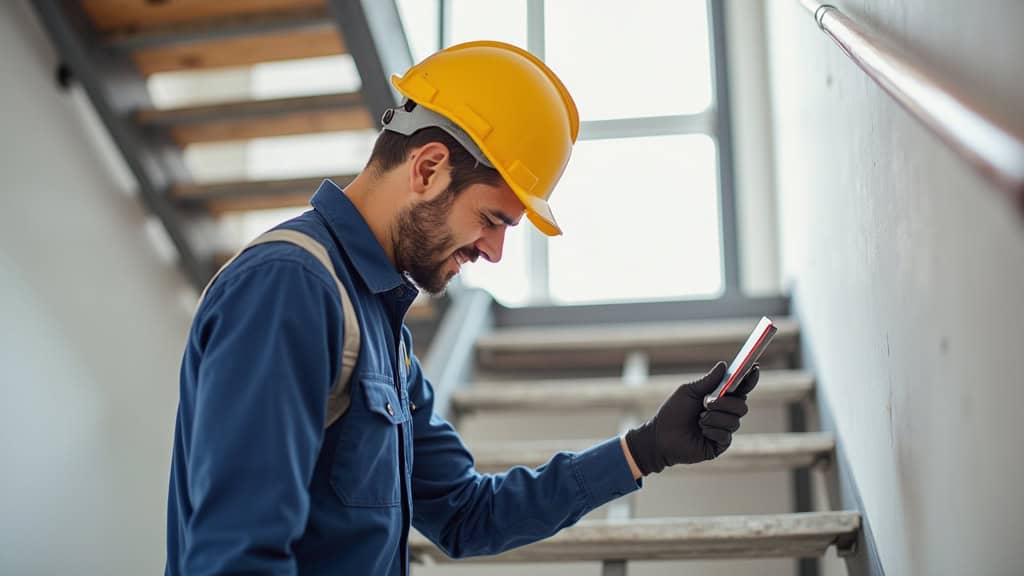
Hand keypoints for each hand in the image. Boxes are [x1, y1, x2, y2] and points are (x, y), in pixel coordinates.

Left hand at [624, 362, 758, 475]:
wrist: (660, 436)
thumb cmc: (672, 412)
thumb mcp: (689, 392)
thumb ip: (708, 381)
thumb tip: (723, 365)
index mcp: (719, 398)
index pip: (740, 389)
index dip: (749, 380)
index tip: (754, 369)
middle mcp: (725, 413)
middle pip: (742, 406)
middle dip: (725, 403)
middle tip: (707, 403)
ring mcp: (724, 429)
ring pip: (734, 421)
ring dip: (713, 418)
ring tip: (698, 420)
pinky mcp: (720, 444)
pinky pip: (726, 435)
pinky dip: (711, 431)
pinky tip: (701, 432)